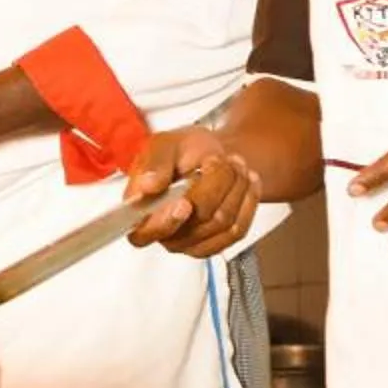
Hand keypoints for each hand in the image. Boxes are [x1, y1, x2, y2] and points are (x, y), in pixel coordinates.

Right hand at [125, 127, 260, 258]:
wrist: (207, 155)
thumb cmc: (181, 151)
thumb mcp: (165, 143)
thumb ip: (155, 162)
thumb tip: (147, 185)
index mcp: (139, 210)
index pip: (143, 234)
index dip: (166, 222)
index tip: (185, 203)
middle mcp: (161, 232)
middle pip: (195, 224)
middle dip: (215, 185)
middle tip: (220, 159)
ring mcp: (188, 242)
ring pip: (221, 224)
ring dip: (235, 188)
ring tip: (234, 164)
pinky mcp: (213, 244)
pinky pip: (238, 229)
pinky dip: (248, 201)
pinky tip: (247, 182)